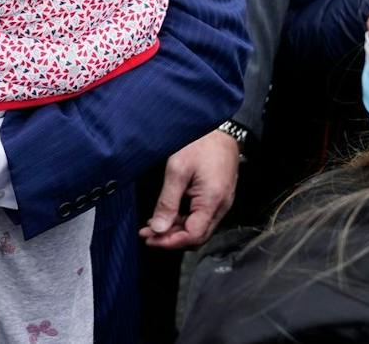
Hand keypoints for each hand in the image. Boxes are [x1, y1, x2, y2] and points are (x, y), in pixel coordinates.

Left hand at [140, 130, 239, 249]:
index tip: (150, 239)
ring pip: (198, 227)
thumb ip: (167, 202)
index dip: (170, 242)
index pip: (193, 236)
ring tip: (151, 227)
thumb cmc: (200, 143)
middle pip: (196, 236)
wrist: (219, 126)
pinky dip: (183, 220)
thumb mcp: (177, 170)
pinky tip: (167, 215)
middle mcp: (221, 206)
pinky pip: (201, 217)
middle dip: (170, 239)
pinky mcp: (217, 196)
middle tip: (146, 235)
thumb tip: (158, 229)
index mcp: (212, 201)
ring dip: (175, 230)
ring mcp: (221, 202)